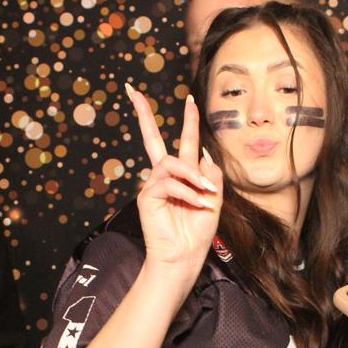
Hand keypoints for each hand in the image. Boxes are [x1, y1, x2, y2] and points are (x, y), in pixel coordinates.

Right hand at [127, 85, 222, 280]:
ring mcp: (153, 184)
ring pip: (171, 163)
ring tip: (206, 194)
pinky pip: (169, 183)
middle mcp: (165, 176)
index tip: (189, 101)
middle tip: (133, 92)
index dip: (188, 121)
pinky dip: (187, 192)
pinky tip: (198, 204)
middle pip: (152, 139)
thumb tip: (203, 151)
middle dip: (144, 114)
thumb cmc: (198, 231)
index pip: (183, 142)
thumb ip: (211, 173)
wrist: (185, 256)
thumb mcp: (214, 198)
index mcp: (182, 175)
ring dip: (193, 176)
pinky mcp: (147, 196)